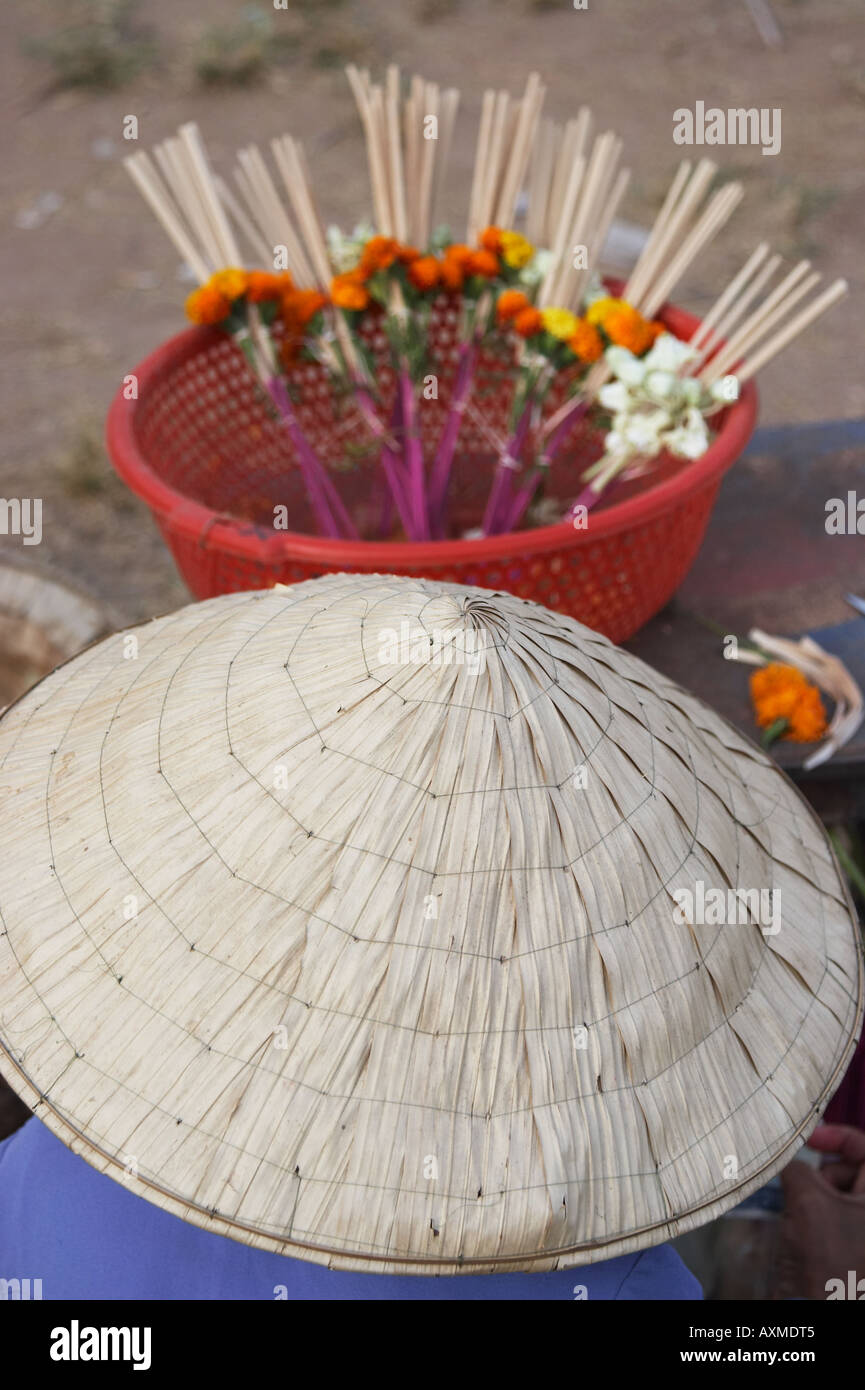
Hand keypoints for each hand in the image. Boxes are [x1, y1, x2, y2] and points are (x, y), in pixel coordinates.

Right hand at [777, 1124, 864, 1298]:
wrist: (825, 1308)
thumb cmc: (829, 1257)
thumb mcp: (808, 1201)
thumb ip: (796, 1168)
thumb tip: (785, 1154)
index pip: (863, 1147)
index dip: (836, 1136)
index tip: (808, 1139)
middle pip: (847, 1170)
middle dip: (820, 1175)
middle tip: (803, 1191)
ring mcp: (861, 1228)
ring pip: (834, 1193)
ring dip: (813, 1198)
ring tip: (803, 1220)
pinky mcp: (850, 1244)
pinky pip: (829, 1215)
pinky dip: (813, 1216)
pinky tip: (804, 1234)